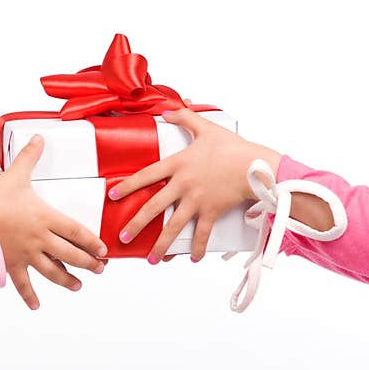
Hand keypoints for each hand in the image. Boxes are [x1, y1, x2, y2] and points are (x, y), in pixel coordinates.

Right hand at [0, 135, 107, 309]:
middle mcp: (40, 240)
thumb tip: (39, 137)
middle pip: (71, 254)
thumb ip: (30, 157)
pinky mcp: (11, 265)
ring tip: (79, 285)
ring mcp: (27, 255)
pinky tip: (37, 306)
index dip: (93, 242)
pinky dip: (30, 296)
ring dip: (68, 280)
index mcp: (45, 218)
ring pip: (53, 271)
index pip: (77, 232)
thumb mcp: (15, 176)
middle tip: (100, 269)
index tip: (104, 250)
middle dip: (89, 264)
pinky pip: (23, 284)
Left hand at [108, 108, 280, 262]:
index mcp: (178, 164)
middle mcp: (183, 185)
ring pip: (174, 227)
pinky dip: (199, 248)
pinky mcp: (212, 212)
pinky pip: (203, 234)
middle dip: (136, 224)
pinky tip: (193, 258)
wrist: (255, 166)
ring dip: (161, 245)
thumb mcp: (205, 127)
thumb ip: (184, 117)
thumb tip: (167, 110)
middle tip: (122, 237)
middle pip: (154, 208)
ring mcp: (197, 201)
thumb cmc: (231, 146)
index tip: (113, 196)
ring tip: (151, 259)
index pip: (146, 176)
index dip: (128, 186)